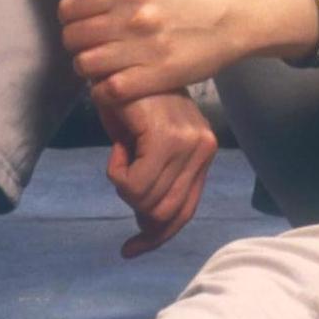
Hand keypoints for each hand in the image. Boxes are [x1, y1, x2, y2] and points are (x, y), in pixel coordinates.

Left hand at [59, 0, 258, 101]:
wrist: (230, 16)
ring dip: (88, 65)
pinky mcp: (157, 76)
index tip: (88, 20)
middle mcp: (132, 17)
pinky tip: (111, 83)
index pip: (68, 10)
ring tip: (103, 61)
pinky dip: (102, 91)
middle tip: (95, 41)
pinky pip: (109, 90)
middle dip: (78, 41)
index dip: (73, 16)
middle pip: (73, 38)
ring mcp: (145, 49)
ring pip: (85, 65)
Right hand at [96, 90, 218, 256]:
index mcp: (203, 154)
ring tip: (123, 149)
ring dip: (122, 183)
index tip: (131, 250)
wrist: (121, 69)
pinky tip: (119, 144)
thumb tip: (148, 225)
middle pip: (163, 211)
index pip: (185, 211)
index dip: (157, 236)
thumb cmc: (132, 108)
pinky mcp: (167, 137)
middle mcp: (203, 149)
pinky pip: (132, 183)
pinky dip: (115, 171)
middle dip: (135, 207)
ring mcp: (188, 143)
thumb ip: (156, 183)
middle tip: (120, 172)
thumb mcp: (147, 151)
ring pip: (144, 199)